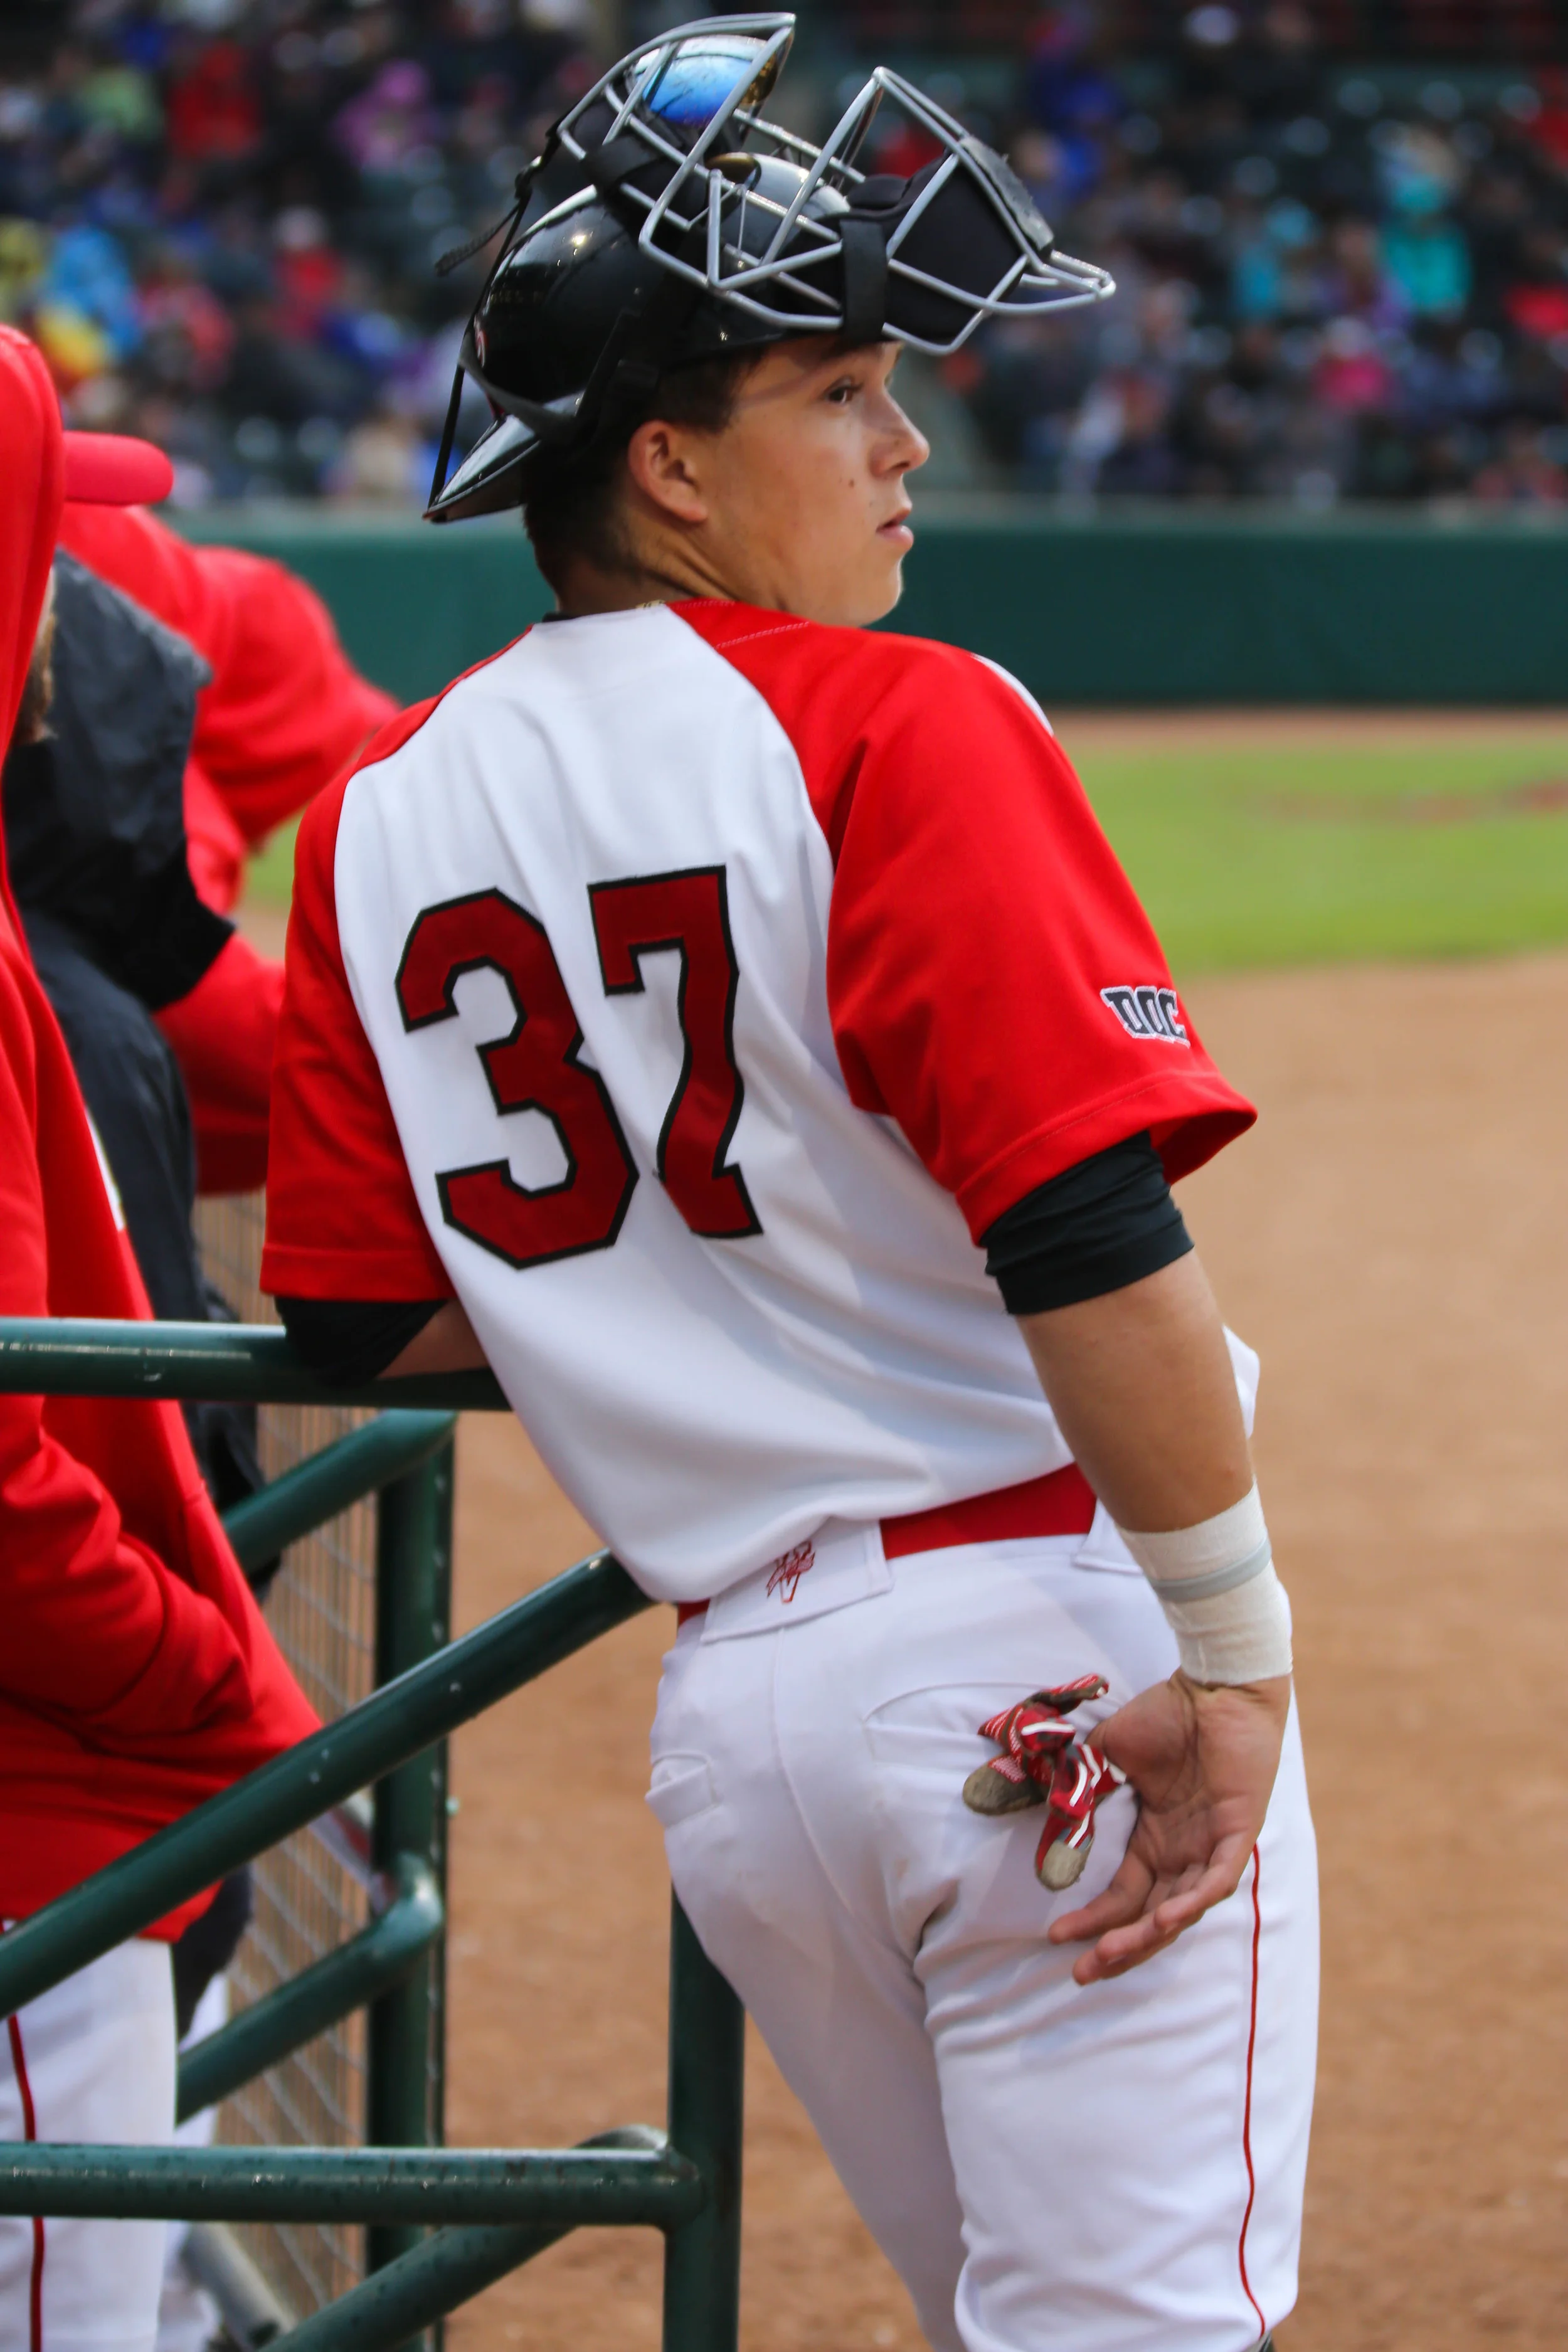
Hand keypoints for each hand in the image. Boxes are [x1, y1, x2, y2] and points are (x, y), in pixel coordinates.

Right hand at [1049, 1672, 1289, 1985]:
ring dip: (1147, 1937)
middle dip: (1116, 1948)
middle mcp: (1183, 1851)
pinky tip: (1164, 1922)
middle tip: (1082, 1975)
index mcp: (1155, 1837)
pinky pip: (1216, 1881)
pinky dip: (1191, 1903)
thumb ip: (1078, 1781)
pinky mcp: (1238, 1833)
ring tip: (1111, 1954)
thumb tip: (1030, 1795)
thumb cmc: (1167, 1713)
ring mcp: (1211, 1846)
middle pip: (1149, 1917)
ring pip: (1180, 1910)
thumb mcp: (1108, 1752)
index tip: (1056, 1936)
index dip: (1092, 1920)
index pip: (1123, 1895)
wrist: (1215, 1683)